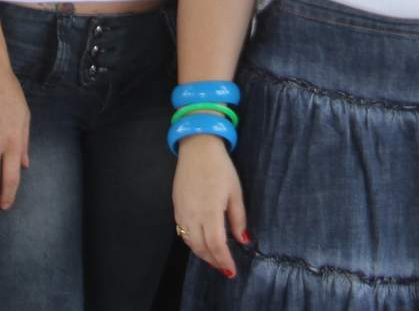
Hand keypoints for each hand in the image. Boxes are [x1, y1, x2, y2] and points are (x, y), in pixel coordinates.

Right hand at [172, 133, 247, 279]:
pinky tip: (201, 243)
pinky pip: (182, 233)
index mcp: (210, 212)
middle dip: (213, 261)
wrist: (197, 148)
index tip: (232, 271)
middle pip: (201, 248)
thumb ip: (238, 218)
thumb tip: (243, 240)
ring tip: (215, 259)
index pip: (216, 245)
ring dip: (202, 254)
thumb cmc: (220, 168)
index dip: (224, 260)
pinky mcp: (176, 208)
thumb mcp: (235, 191)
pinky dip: (192, 243)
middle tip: (225, 268)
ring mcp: (182, 213)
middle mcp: (192, 216)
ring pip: (190, 243)